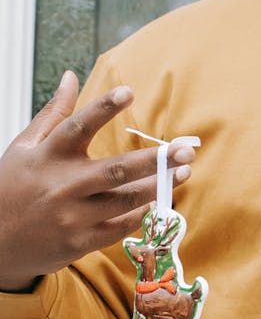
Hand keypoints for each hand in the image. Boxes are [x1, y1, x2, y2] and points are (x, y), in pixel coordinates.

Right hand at [0, 71, 194, 292]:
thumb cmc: (12, 188)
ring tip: (183, 172)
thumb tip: (72, 76)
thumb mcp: (25, 147)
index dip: (103, 109)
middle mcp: (61, 185)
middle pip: (116, 170)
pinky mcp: (79, 242)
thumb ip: (54, 113)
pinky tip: (158, 201)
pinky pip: (119, 227)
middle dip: (155, 160)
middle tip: (185, 149)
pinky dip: (140, 214)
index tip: (129, 92)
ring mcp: (71, 217)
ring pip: (125, 200)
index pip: (77, 127)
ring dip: (158, 186)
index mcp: (47, 157)